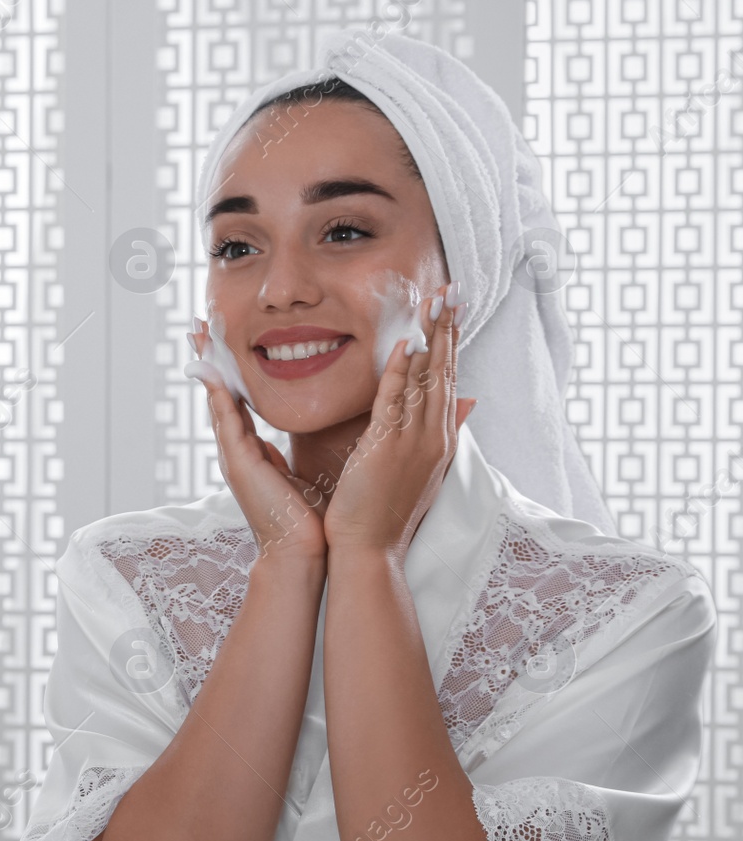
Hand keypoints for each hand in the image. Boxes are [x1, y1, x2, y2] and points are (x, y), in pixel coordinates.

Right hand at [195, 334, 327, 562]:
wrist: (299, 553)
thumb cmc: (303, 518)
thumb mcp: (293, 474)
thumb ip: (284, 454)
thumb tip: (289, 438)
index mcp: (250, 452)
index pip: (234, 400)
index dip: (226, 369)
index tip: (219, 340)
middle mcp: (235, 451)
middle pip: (217, 394)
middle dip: (208, 359)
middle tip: (198, 324)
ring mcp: (232, 457)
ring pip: (216, 401)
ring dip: (207, 366)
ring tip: (199, 335)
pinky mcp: (239, 464)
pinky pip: (226, 421)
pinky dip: (217, 394)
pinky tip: (213, 371)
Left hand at [322, 280, 476, 565]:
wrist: (369, 550)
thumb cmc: (385, 512)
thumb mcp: (421, 468)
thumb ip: (441, 430)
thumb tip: (470, 400)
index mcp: (439, 440)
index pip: (450, 381)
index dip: (452, 343)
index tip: (454, 310)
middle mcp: (434, 437)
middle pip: (446, 372)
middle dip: (449, 329)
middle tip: (453, 291)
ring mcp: (414, 442)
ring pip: (428, 380)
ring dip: (432, 338)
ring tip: (436, 301)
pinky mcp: (388, 448)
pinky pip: (397, 402)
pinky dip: (403, 371)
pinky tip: (407, 343)